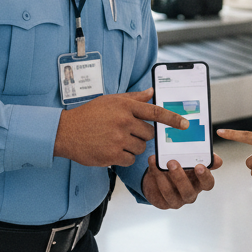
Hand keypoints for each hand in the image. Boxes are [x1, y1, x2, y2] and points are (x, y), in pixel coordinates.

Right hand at [54, 89, 188, 167]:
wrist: (65, 132)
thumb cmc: (89, 114)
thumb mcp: (111, 101)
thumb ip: (134, 98)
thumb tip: (152, 91)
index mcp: (124, 106)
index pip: (155, 111)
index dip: (172, 119)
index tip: (185, 124)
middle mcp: (123, 121)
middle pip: (149, 133)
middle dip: (142, 135)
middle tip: (126, 132)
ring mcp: (118, 139)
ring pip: (141, 148)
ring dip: (132, 147)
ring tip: (115, 140)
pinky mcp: (112, 155)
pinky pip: (130, 160)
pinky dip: (124, 158)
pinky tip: (112, 150)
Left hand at [142, 154, 222, 209]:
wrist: (161, 175)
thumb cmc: (180, 166)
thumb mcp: (191, 160)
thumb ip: (203, 157)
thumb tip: (217, 160)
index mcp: (200, 183)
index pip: (208, 183)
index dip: (205, 176)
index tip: (199, 166)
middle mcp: (190, 193)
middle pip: (188, 191)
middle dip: (180, 177)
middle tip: (172, 162)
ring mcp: (176, 200)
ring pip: (170, 193)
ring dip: (163, 178)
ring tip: (158, 164)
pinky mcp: (163, 202)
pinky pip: (158, 193)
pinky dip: (153, 178)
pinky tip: (152, 165)